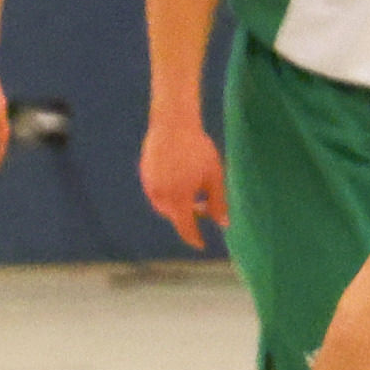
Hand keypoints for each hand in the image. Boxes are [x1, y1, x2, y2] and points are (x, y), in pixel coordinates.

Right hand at [141, 113, 230, 249]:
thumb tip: (224, 224)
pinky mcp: (145, 175)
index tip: (202, 245)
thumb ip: (219, 203)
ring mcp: (150, 185)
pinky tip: (181, 177)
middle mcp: (160, 196)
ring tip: (193, 190)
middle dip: (189, 216)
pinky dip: (169, 193)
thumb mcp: (214, 177)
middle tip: (204, 205)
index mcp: (179, 199)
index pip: (186, 228)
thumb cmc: (198, 149)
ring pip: (165, 206)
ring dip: (178, 205)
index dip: (194, 239)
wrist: (173, 124)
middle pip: (175, 217)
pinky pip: (157, 192)